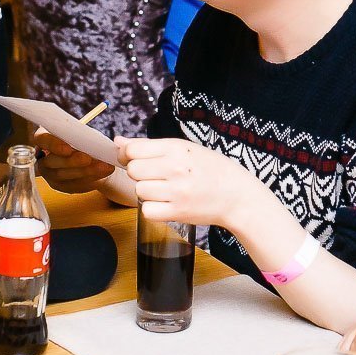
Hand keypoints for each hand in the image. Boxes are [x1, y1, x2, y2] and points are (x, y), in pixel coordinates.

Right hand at [33, 128, 113, 193]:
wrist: (92, 156)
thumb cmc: (84, 139)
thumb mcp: (84, 133)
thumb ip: (83, 135)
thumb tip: (99, 140)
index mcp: (45, 138)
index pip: (41, 139)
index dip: (53, 144)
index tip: (68, 149)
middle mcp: (43, 159)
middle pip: (51, 162)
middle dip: (71, 161)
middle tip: (88, 159)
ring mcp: (51, 175)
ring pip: (64, 176)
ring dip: (85, 171)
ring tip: (103, 166)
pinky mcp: (62, 186)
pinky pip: (74, 185)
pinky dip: (91, 178)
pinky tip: (103, 173)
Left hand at [122, 138, 269, 230]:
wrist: (237, 195)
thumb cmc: (210, 169)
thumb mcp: (184, 149)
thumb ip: (149, 146)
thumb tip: (118, 142)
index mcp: (177, 148)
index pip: (133, 150)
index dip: (128, 155)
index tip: (135, 160)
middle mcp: (175, 168)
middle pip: (133, 171)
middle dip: (139, 174)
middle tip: (155, 176)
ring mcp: (176, 191)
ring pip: (139, 191)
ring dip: (147, 192)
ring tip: (165, 190)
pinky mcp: (178, 212)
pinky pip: (147, 211)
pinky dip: (153, 209)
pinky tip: (166, 204)